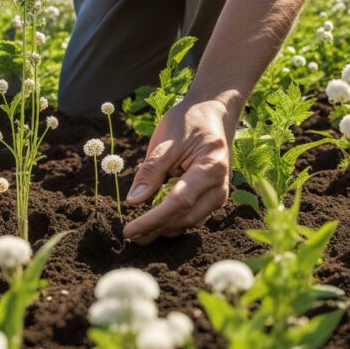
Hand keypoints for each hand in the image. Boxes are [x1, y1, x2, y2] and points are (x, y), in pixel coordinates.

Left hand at [123, 99, 236, 243]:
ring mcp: (219, 194)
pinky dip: (173, 222)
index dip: (152, 220)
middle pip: (185, 217)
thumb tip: (133, 202)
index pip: (178, 202)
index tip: (129, 230)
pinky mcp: (213, 197)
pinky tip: (155, 225)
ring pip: (190, 221)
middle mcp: (220, 186)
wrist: (213, 112)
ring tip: (138, 235)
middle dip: (156, 229)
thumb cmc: (188, 122)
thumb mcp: (166, 141)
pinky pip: (193, 216)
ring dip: (164, 229)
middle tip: (129, 236)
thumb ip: (150, 171)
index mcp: (210, 167)